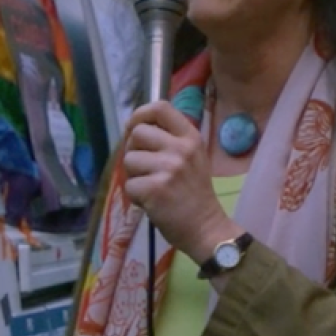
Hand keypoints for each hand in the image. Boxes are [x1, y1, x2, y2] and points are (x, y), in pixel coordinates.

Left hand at [120, 101, 238, 262]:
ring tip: (150, 187)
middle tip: (145, 168)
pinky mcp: (155, 189)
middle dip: (133, 150)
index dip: (140, 114)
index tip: (134, 127)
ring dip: (134, 175)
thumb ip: (170, 140)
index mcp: (190, 137)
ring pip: (129, 160)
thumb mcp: (193, 157)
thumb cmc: (195, 193)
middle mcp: (181, 149)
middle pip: (138, 133)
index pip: (160, 107)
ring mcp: (168, 169)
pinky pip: (129, 185)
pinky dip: (135, 196)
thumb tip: (135, 129)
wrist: (206, 227)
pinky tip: (151, 202)